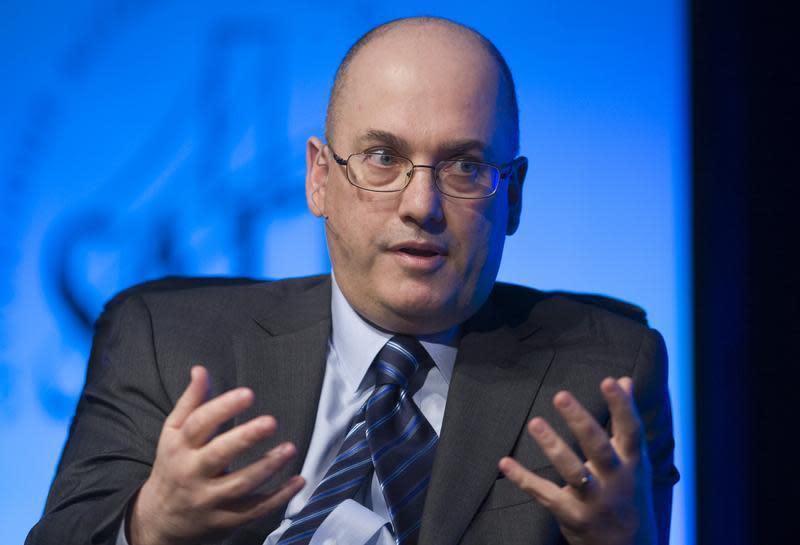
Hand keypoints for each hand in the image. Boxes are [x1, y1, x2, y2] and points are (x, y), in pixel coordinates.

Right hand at [129, 366, 304, 544]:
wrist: (158, 521)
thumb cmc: (172, 466)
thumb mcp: (173, 434)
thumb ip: (191, 402)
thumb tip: (200, 370)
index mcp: (178, 447)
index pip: (199, 424)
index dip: (223, 407)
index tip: (248, 394)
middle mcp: (191, 473)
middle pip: (218, 455)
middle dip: (245, 438)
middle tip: (271, 422)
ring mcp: (208, 500)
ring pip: (240, 485)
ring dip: (267, 467)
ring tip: (289, 448)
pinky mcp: (225, 520)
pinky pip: (254, 510)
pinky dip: (278, 497)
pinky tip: (298, 480)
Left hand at [498, 377, 655, 544]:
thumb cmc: (630, 493)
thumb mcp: (635, 460)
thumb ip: (626, 420)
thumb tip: (625, 380)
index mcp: (633, 463)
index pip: (631, 431)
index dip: (622, 406)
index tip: (609, 381)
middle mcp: (616, 481)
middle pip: (598, 448)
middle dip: (580, 422)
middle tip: (561, 396)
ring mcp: (594, 500)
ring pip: (572, 472)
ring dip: (552, 446)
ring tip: (535, 423)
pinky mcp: (572, 515)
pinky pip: (544, 494)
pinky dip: (523, 478)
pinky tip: (504, 462)